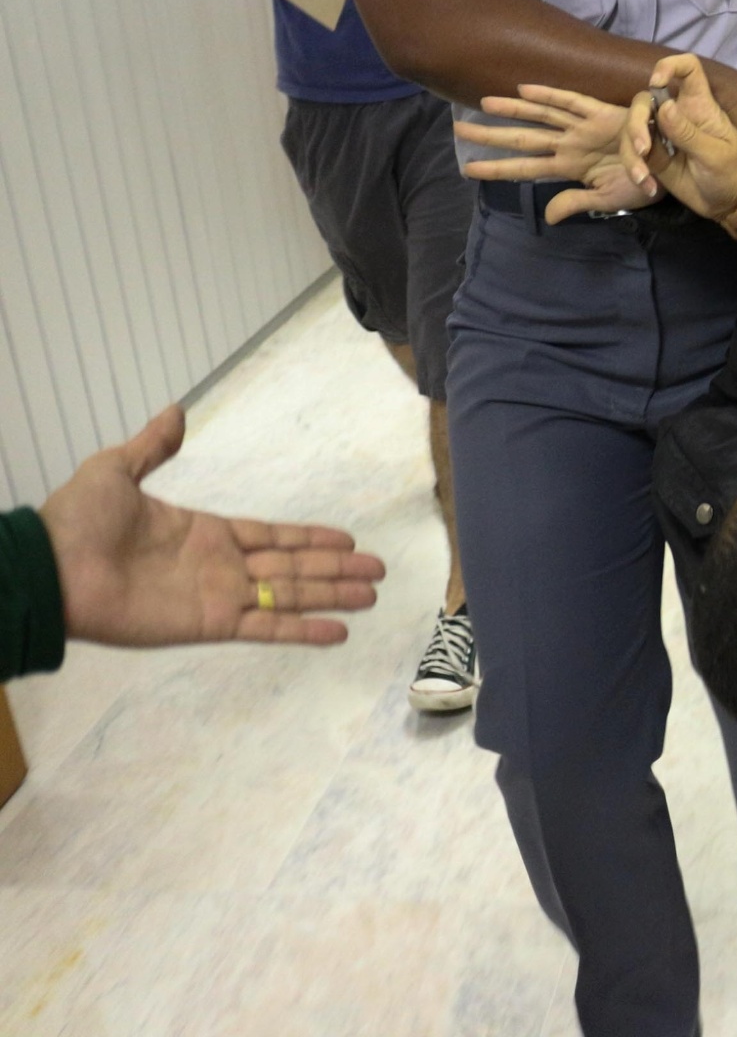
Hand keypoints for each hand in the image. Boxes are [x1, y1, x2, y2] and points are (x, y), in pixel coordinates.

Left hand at [38, 407, 385, 647]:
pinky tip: (338, 633)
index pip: (271, 536)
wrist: (51, 568)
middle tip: (378, 570)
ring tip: (372, 595)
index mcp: (204, 532)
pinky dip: (302, 631)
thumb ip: (152, 447)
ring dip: (331, 595)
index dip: (309, 539)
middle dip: (335, 569)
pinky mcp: (209, 624)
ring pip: (289, 595)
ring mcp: (218, 596)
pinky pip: (265, 627)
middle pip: (292, 568)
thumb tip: (175, 411)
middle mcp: (220, 566)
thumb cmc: (78, 520)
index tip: (348, 540)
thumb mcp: (115, 471)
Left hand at [457, 85, 662, 221]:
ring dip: (512, 110)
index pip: (524, 168)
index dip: (496, 168)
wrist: (672, 166)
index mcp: (569, 166)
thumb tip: (548, 218)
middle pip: (523, 139)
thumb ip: (576, 203)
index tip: (467, 169)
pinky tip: (525, 89)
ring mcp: (583, 127)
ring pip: (540, 116)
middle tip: (457, 130)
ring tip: (482, 103)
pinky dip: (549, 95)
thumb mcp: (607, 199)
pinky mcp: (602, 114)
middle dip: (491, 135)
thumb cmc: (642, 182)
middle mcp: (569, 144)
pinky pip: (572, 102)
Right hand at [643, 54, 736, 220]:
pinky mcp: (651, 154)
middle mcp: (677, 113)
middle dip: (636, 121)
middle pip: (645, 99)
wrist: (723, 204)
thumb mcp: (716, 155)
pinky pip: (631, 152)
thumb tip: (664, 107)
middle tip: (643, 149)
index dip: (671, 65)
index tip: (657, 81)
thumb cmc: (729, 173)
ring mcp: (661, 133)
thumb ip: (689, 133)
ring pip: (631, 126)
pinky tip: (648, 186)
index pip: (688, 70)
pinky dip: (634, 168)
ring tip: (643, 178)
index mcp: (699, 105)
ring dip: (631, 151)